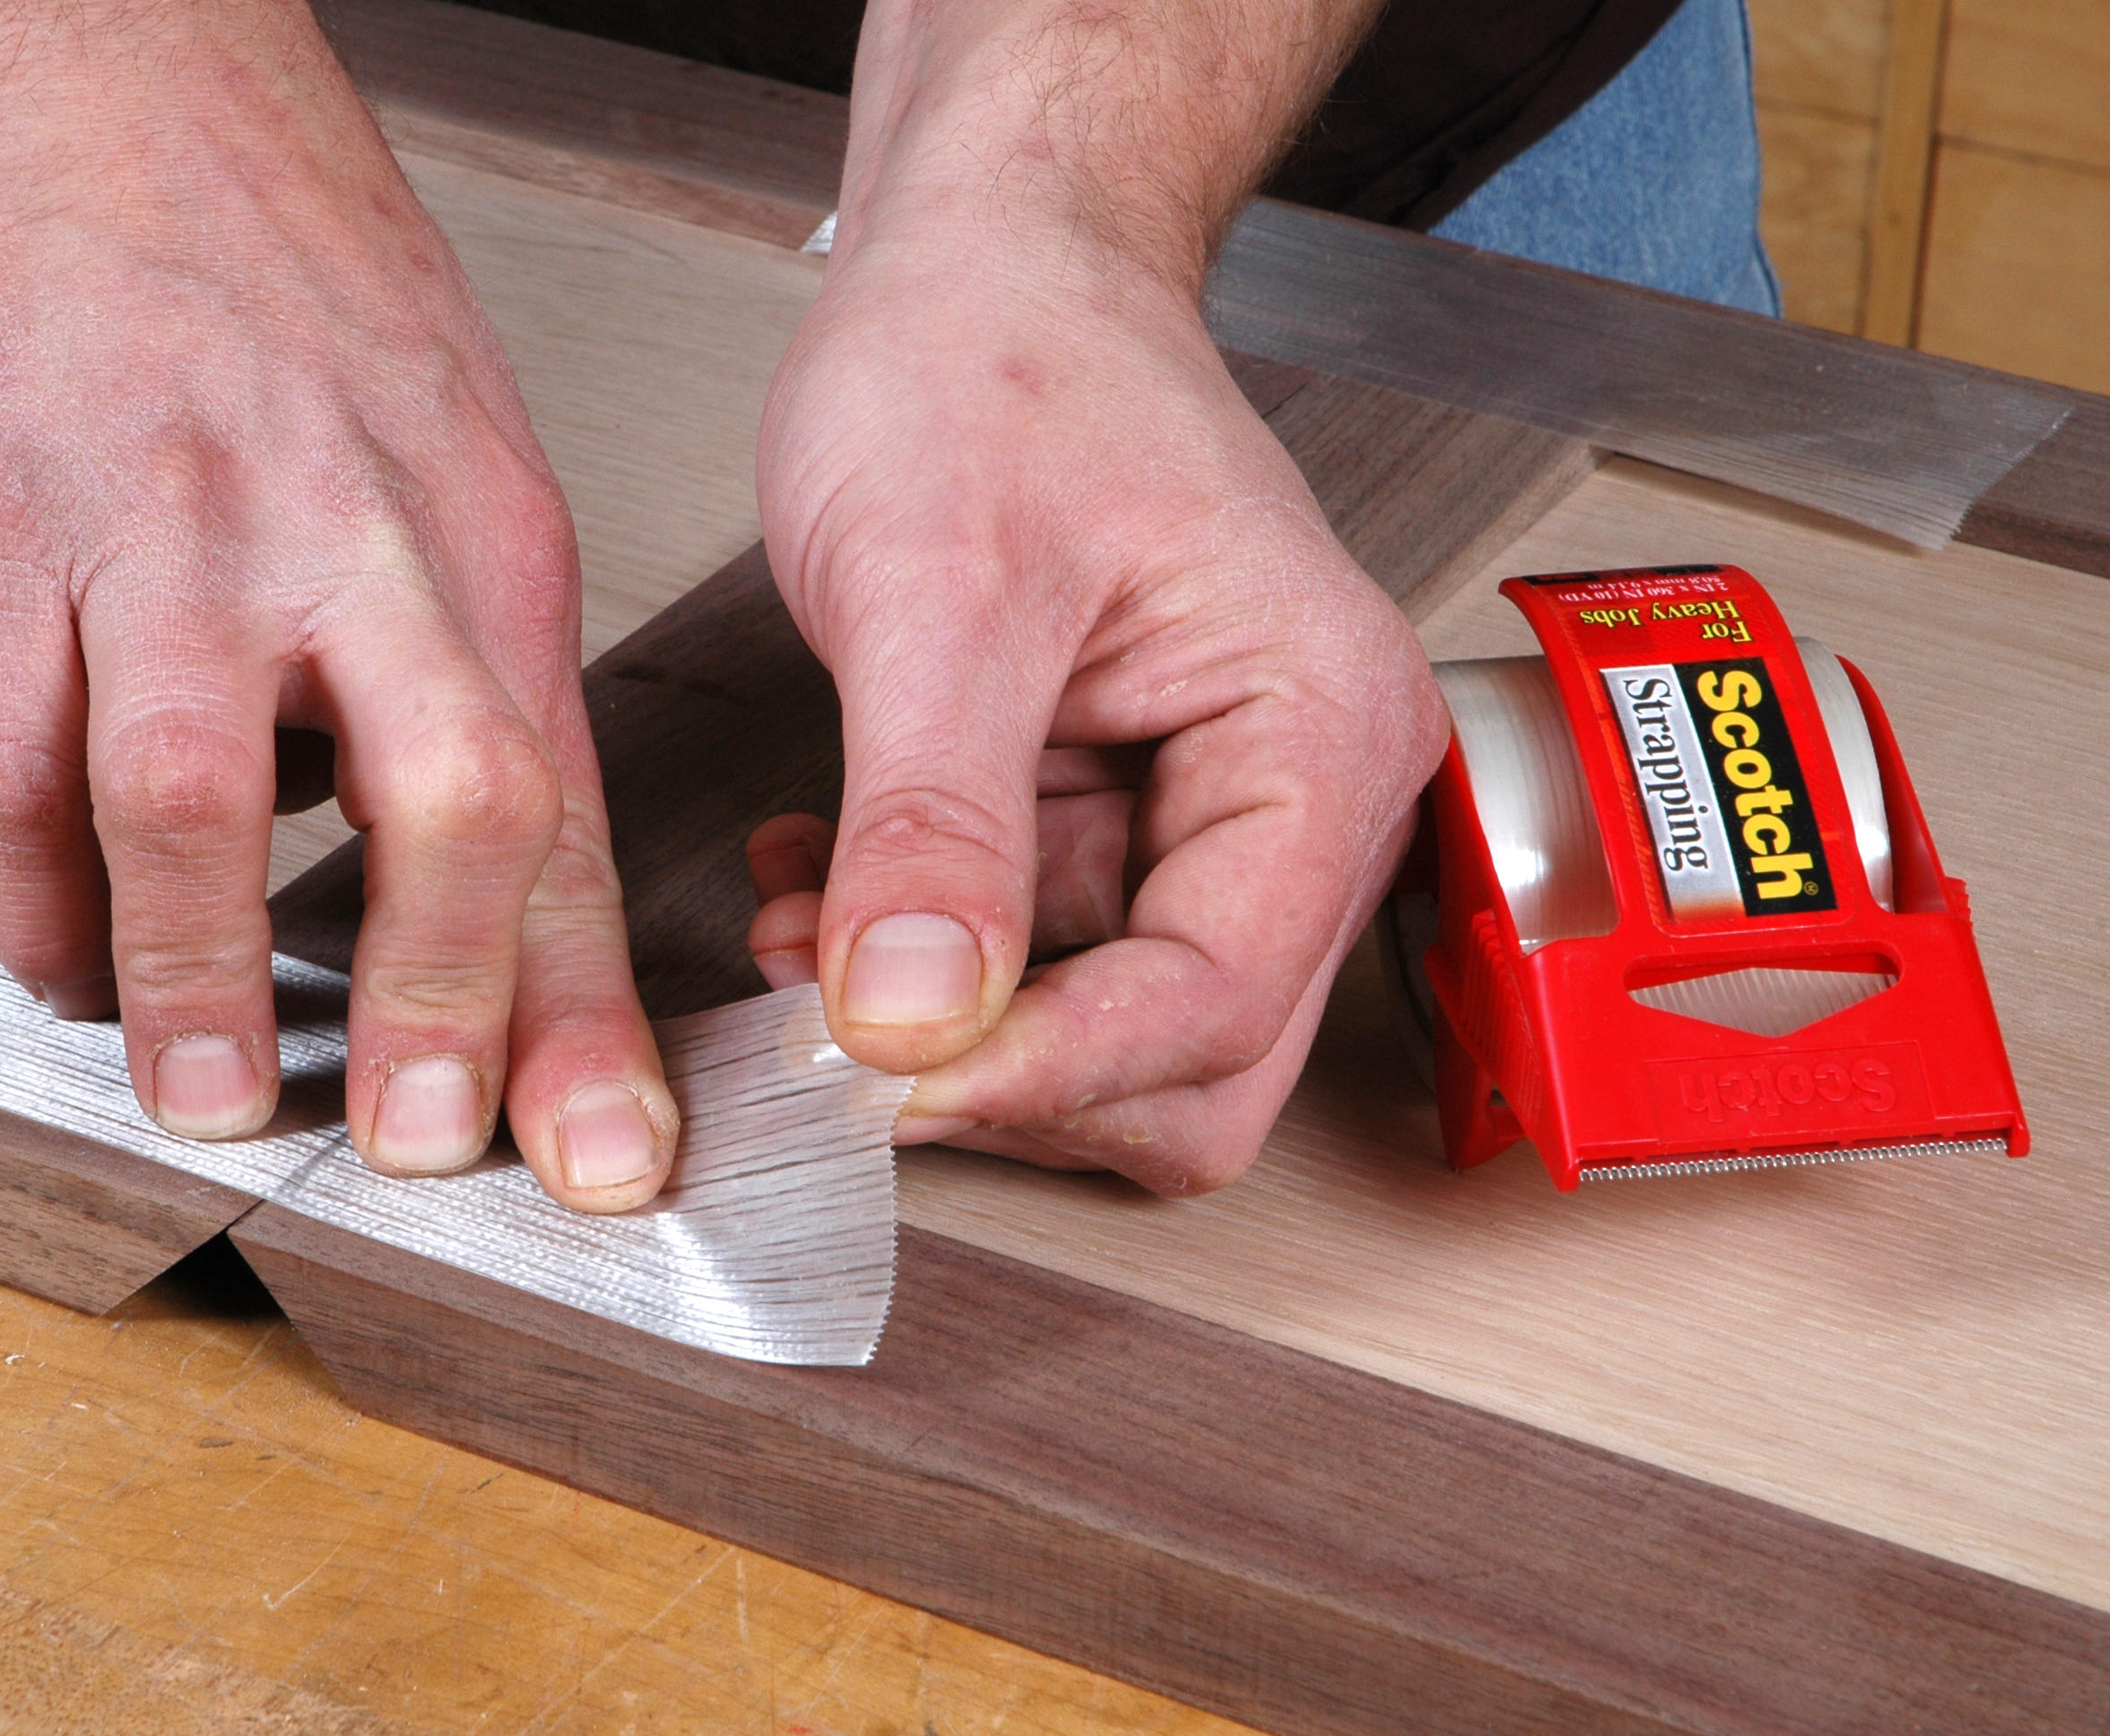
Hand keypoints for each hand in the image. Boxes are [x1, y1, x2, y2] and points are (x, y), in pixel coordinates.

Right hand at [0, 0, 676, 1204]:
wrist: (94, 64)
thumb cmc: (280, 272)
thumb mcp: (450, 453)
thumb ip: (460, 668)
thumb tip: (445, 891)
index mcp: (486, 537)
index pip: (569, 806)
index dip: (591, 1006)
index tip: (606, 1156)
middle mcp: (351, 536)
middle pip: (453, 792)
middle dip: (459, 1001)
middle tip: (437, 1151)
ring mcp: (164, 527)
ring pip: (200, 791)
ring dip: (204, 978)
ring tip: (211, 1098)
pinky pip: (8, 755)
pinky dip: (37, 894)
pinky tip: (61, 960)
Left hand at [748, 219, 1446, 1192]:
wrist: (981, 270)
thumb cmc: (1004, 356)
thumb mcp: (942, 588)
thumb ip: (934, 820)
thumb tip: (913, 1017)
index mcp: (1318, 736)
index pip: (1213, 999)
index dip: (1044, 1069)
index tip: (882, 1079)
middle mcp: (1292, 802)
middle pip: (1191, 1065)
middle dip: (1010, 1076)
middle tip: (840, 1040)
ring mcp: (1201, 823)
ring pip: (1097, 1039)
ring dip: (942, 1025)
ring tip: (803, 934)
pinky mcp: (1109, 824)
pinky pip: (1025, 970)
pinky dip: (916, 965)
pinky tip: (821, 888)